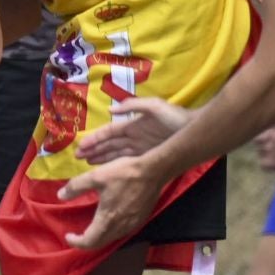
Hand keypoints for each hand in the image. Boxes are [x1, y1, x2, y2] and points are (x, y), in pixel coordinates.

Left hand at [58, 156, 163, 249]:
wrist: (154, 171)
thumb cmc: (123, 174)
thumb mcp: (95, 176)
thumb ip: (76, 187)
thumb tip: (60, 196)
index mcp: (108, 219)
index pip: (90, 241)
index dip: (76, 242)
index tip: (67, 236)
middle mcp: (121, 226)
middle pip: (101, 243)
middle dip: (86, 242)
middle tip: (75, 235)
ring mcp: (133, 224)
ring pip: (112, 239)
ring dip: (99, 238)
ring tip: (89, 230)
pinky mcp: (141, 219)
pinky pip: (122, 232)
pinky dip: (110, 233)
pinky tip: (107, 222)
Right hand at [75, 97, 194, 164]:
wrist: (196, 131)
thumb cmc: (176, 117)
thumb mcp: (155, 106)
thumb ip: (133, 105)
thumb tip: (110, 110)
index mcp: (132, 125)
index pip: (109, 133)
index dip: (95, 138)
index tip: (81, 145)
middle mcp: (133, 137)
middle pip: (109, 145)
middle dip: (93, 150)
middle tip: (78, 157)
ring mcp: (140, 148)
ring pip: (115, 154)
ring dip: (101, 158)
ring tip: (87, 163)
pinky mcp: (148, 157)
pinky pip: (127, 161)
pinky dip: (115, 164)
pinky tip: (106, 169)